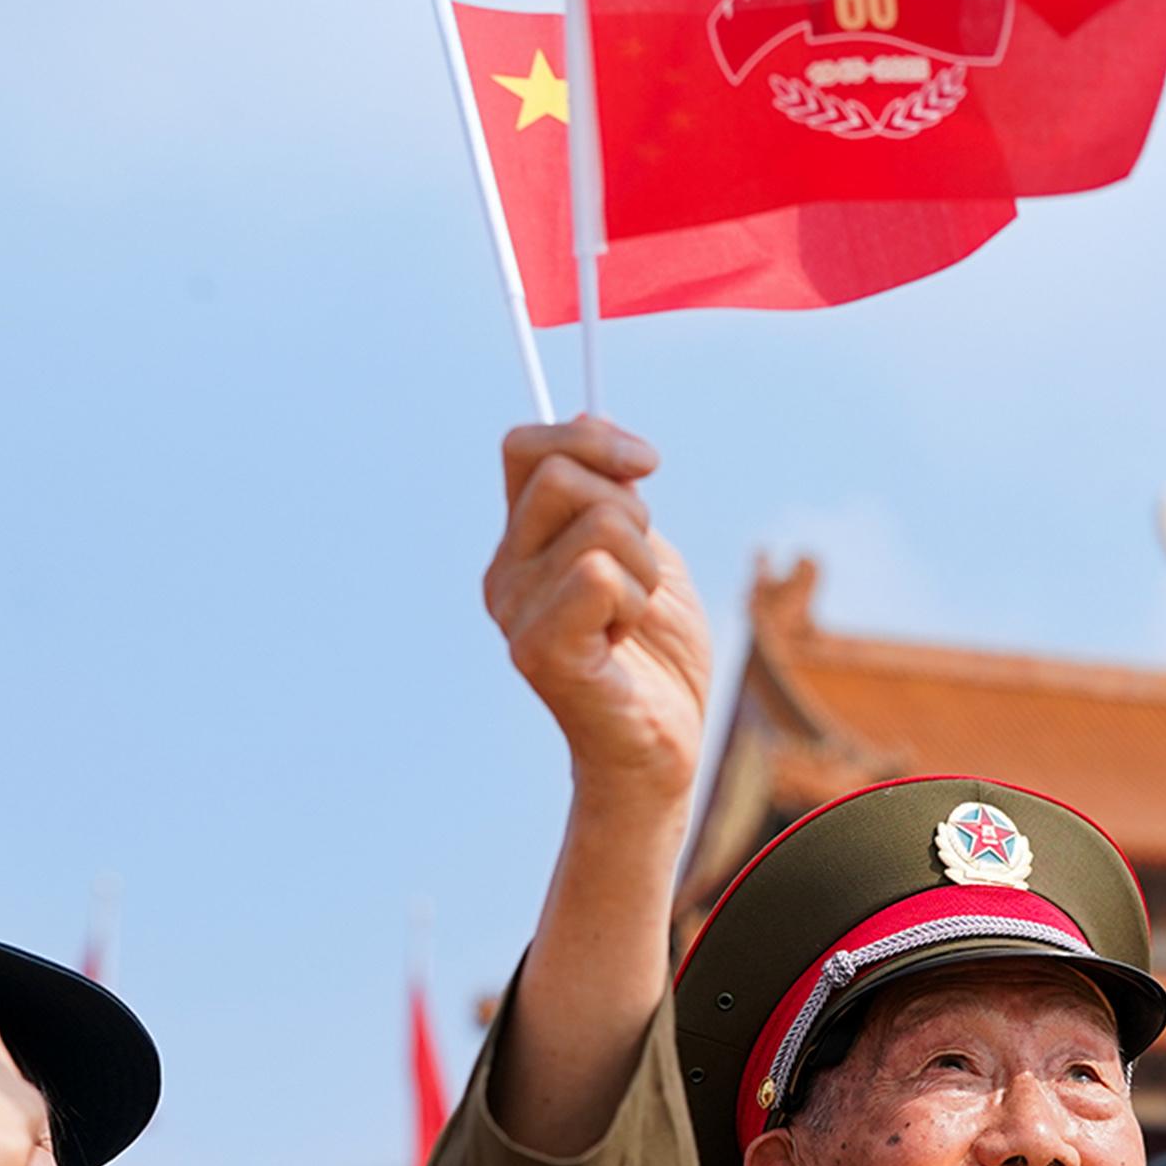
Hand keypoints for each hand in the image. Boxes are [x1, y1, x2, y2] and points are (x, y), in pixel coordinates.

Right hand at [485, 417, 712, 819]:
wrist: (660, 749)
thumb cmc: (655, 659)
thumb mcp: (644, 553)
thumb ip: (613, 492)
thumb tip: (585, 415)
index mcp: (522, 545)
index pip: (527, 449)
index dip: (591, 439)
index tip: (647, 463)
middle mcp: (505, 574)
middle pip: (563, 474)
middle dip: (633, 511)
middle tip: (641, 575)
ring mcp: (516, 613)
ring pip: (600, 523)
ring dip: (646, 568)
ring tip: (635, 618)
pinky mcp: (540, 651)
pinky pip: (599, 574)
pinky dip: (636, 601)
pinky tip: (626, 642)